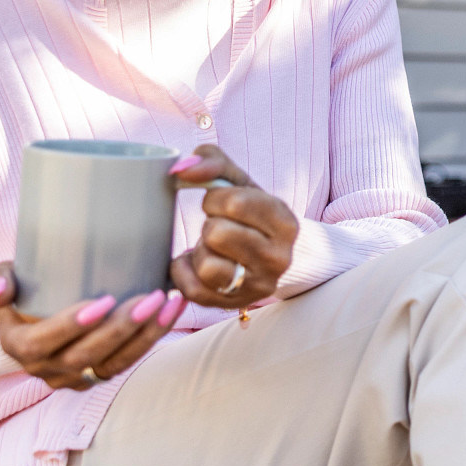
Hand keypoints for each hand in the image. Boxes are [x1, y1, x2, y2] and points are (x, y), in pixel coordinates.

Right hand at [0, 262, 183, 389]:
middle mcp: (45, 368)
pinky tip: (172, 311)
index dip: (72, 325)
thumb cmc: (16, 289)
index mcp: (18, 346)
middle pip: (86, 356)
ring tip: (168, 304)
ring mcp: (74, 376)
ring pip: (113, 365)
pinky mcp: (97, 374)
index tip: (104, 301)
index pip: (44, 342)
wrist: (25, 317)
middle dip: (121, 329)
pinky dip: (152, 338)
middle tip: (151, 298)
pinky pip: (127, 362)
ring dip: (145, 336)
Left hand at [168, 144, 298, 307]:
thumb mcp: (239, 180)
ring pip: (207, 266)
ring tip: (213, 248)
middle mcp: (279, 257)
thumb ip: (211, 161)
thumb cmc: (251, 212)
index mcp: (285, 222)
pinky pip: (193, 290)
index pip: (234, 203)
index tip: (223, 205)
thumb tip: (180, 169)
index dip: (215, 199)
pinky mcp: (236, 304)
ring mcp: (260, 285)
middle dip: (209, 225)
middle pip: (217, 234)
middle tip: (219, 227)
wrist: (274, 254)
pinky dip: (185, 272)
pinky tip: (196, 264)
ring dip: (201, 252)